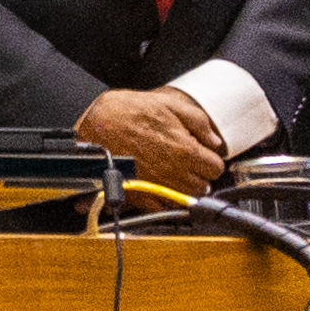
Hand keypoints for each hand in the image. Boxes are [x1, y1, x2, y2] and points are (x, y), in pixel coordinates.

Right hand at [69, 86, 230, 186]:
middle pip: (204, 187)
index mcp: (185, 151)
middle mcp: (174, 173)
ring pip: (185, 199)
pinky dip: (163, 198)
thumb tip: (214, 139)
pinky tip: (158, 182)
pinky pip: (162, 206)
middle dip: (199, 175)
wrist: (93, 125)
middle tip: (188, 162)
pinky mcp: (139, 194)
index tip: (203, 154)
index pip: (217, 168)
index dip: (210, 159)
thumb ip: (198, 121)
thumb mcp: (168, 104)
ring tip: (174, 172)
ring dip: (184, 187)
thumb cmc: (123, 113)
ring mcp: (156, 186)